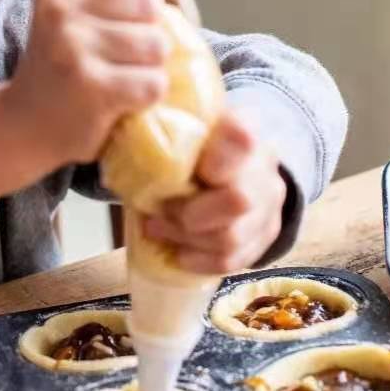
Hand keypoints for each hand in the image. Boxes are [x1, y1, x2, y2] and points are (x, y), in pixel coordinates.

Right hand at [6, 0, 187, 164]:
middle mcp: (59, 5)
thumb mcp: (91, 7)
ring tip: (114, 79)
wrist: (25, 124)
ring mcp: (71, 45)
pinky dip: (146, 97)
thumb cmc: (66, 60)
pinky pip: (154, 83)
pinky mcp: (90, 86)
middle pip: (151, 4)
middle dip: (146, 35)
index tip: (105, 22)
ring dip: (148, 68)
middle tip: (111, 58)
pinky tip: (117, 102)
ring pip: (158, 45)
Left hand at [143, 111, 287, 272]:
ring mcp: (269, 203)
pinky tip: (178, 253)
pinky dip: (199, 260)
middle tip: (157, 213)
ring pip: (230, 236)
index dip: (217, 159)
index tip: (188, 172)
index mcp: (241, 130)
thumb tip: (120, 147)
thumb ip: (161, 135)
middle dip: (188, 214)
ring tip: (157, 229)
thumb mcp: (182, 131)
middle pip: (238, 200)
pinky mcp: (265, 234)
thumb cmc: (193, 148)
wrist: (234, 167)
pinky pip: (232, 260)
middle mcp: (263, 166)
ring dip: (185, 239)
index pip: (241, 138)